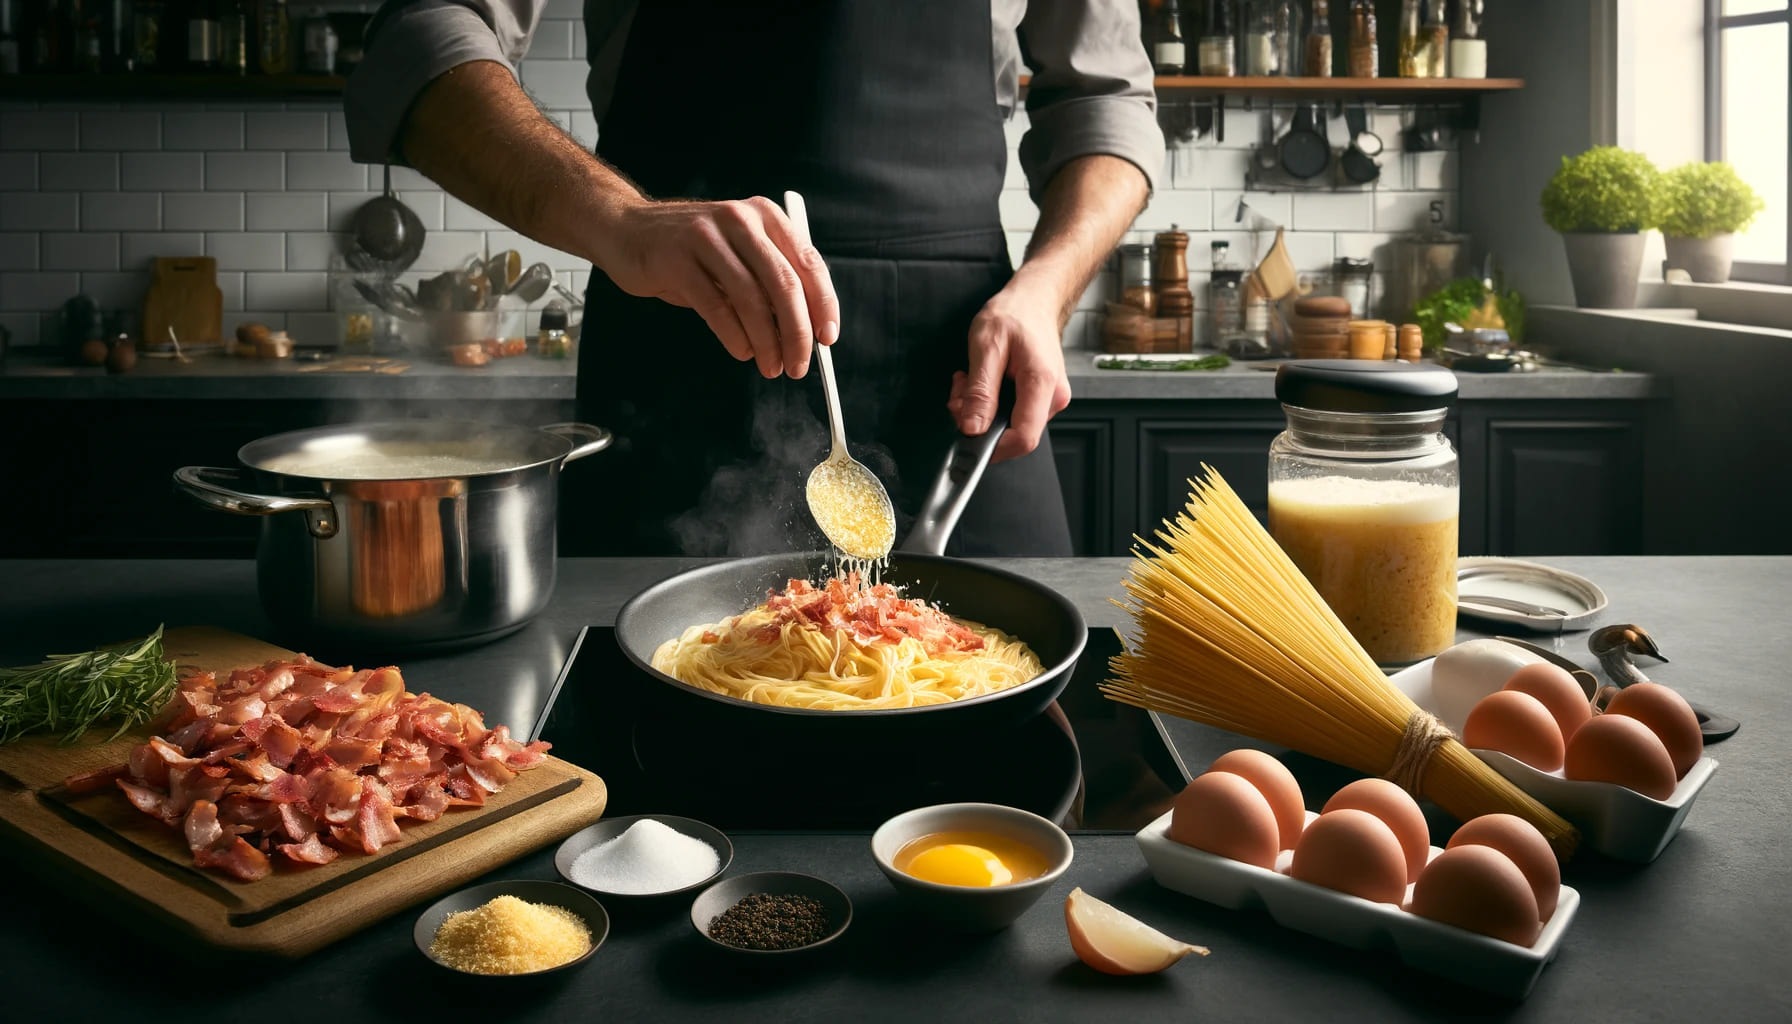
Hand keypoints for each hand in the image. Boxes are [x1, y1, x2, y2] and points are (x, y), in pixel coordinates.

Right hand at [602, 196, 839, 377]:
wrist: (625, 229)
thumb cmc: (690, 251)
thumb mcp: (737, 254)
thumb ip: (769, 281)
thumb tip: (806, 331)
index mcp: (765, 216)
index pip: (809, 263)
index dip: (823, 305)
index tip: (827, 338)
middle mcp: (740, 220)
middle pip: (784, 284)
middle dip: (797, 333)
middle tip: (799, 365)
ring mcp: (707, 237)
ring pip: (751, 299)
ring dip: (766, 342)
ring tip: (770, 366)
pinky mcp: (677, 259)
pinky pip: (716, 307)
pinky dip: (735, 336)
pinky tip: (742, 351)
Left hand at [949, 282, 1071, 462]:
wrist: (1034, 300)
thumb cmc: (1015, 314)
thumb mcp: (987, 347)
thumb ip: (979, 391)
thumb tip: (972, 427)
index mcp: (1042, 383)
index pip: (1023, 438)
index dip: (992, 446)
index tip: (967, 434)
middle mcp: (1053, 397)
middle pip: (1014, 434)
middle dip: (979, 423)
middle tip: (960, 394)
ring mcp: (1050, 399)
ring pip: (1010, 426)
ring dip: (981, 412)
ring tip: (970, 382)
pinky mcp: (1042, 398)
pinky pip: (1013, 415)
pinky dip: (991, 406)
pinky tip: (984, 385)